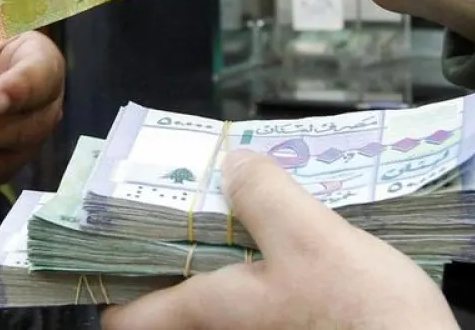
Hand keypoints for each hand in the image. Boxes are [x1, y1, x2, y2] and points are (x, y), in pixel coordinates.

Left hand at [102, 149, 457, 329]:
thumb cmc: (361, 312)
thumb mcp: (310, 237)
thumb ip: (264, 195)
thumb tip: (234, 162)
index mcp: (212, 309)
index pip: (126, 314)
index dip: (113, 276)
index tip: (116, 231)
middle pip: (176, 293)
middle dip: (181, 245)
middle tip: (198, 194)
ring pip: (223, 290)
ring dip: (230, 250)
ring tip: (252, 200)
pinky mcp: (302, 327)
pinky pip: (265, 297)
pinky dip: (268, 265)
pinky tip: (298, 233)